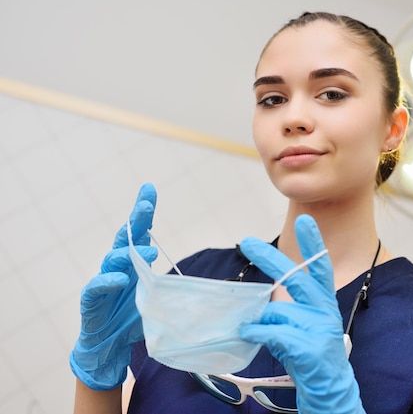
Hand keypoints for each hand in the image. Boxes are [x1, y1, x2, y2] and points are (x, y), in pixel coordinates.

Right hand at [70, 183, 157, 390]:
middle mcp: (118, 266)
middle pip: (125, 238)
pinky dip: (108, 282)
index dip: (143, 211)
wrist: (110, 347)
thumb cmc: (135, 318)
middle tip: (146, 207)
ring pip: (113, 260)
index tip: (149, 188)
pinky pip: (96, 288)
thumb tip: (198, 278)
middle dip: (135, 220)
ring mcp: (103, 281)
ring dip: (130, 254)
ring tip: (150, 252)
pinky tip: (120, 279)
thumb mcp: (158, 296)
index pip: (138, 232)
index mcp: (134, 262)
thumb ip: (169, 283)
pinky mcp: (91, 300)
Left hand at [239, 215, 364, 413]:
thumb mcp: (301, 327)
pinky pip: (273, 332)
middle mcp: (325, 310)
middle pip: (296, 278)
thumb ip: (285, 310)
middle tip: (245, 242)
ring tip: (258, 333)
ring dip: (261, 322)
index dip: (313, 243)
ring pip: (277, 311)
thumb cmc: (310, 356)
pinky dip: (256, 332)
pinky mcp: (310, 347)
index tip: (305, 220)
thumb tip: (256, 304)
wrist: (330, 390)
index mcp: (324, 302)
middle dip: (269, 259)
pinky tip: (248, 334)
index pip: (320, 267)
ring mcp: (320, 328)